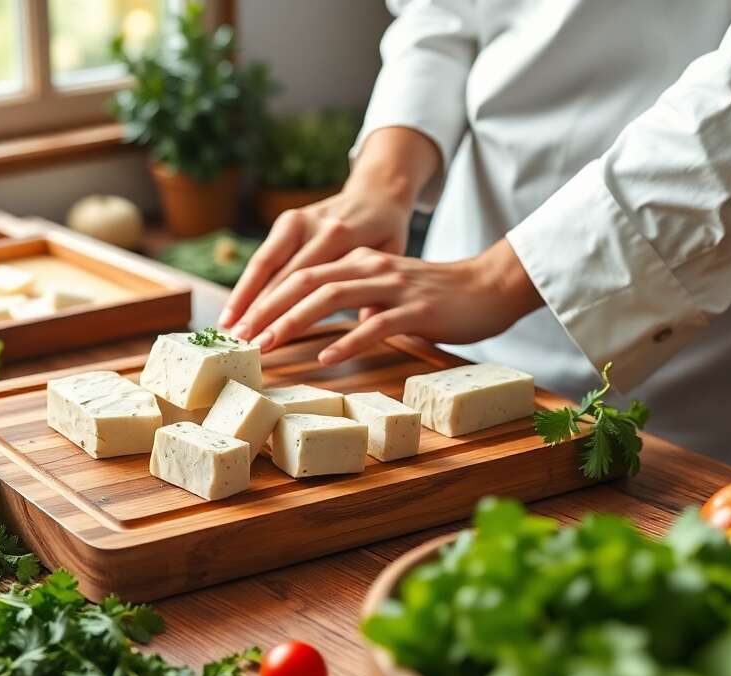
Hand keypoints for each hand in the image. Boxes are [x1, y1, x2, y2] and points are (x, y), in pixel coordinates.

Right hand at [218, 126, 439, 330]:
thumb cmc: (387, 233)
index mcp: (341, 236)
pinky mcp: (287, 220)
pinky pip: (264, 255)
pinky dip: (247, 283)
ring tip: (227, 328)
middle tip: (241, 341)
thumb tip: (367, 322)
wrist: (378, 192)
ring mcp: (298, 220)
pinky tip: (235, 308)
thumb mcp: (391, 258)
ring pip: (263, 262)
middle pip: (279, 273)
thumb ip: (377, 287)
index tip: (269, 340)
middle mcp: (315, 225)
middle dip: (257, 310)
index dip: (282, 312)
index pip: (304, 280)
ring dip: (243, 297)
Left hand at [231, 238, 543, 365]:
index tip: (239, 322)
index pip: (302, 274)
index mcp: (359, 262)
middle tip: (240, 336)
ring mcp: (393, 287)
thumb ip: (355, 299)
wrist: (490, 287)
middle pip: (307, 281)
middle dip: (268, 308)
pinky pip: (375, 324)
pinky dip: (348, 340)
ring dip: (296, 322)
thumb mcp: (387, 291)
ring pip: (333, 298)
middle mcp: (370, 267)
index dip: (266, 297)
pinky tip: (326, 357)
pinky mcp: (416, 310)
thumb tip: (320, 321)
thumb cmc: (437, 297)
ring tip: (270, 344)